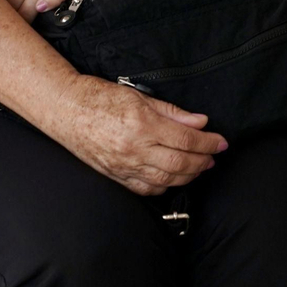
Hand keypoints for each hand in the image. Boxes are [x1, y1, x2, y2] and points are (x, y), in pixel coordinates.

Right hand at [48, 75, 226, 194]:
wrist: (65, 109)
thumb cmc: (99, 97)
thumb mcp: (139, 97)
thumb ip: (172, 112)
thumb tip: (199, 121)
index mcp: (142, 125)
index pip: (186, 138)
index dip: (208, 142)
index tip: (221, 141)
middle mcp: (134, 149)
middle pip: (179, 163)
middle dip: (203, 161)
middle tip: (214, 155)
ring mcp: (123, 166)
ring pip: (165, 180)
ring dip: (188, 176)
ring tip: (200, 167)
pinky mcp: (115, 175)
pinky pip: (145, 189)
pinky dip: (164, 187)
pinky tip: (173, 180)